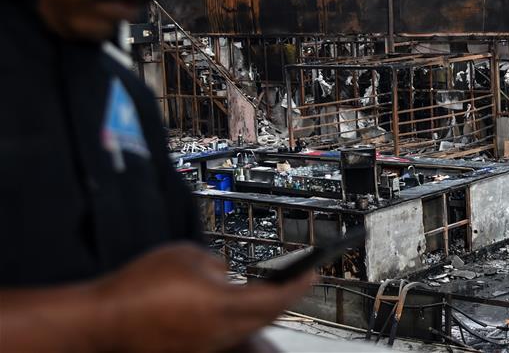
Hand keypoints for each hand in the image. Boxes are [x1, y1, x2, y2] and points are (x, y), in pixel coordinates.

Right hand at [93, 243, 314, 352]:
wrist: (103, 321)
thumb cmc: (140, 284)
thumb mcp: (187, 256)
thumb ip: (217, 264)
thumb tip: (228, 274)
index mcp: (222, 304)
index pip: (274, 297)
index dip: (298, 284)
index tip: (313, 272)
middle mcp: (220, 331)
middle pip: (267, 318)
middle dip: (287, 299)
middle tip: (300, 281)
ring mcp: (207, 346)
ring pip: (248, 329)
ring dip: (264, 312)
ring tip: (272, 292)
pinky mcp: (193, 352)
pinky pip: (227, 336)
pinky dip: (239, 321)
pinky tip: (236, 309)